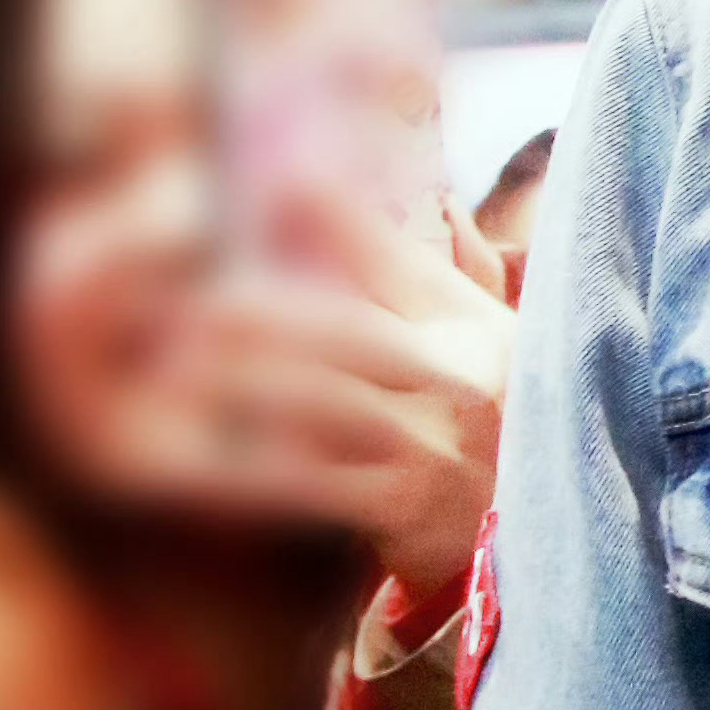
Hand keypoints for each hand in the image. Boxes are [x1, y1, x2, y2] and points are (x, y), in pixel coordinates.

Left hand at [177, 191, 516, 612]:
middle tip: (188, 303)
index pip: (395, 260)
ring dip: (243, 385)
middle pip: (342, 332)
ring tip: (176, 370)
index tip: (278, 182)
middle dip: (260, 316)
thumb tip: (326, 184)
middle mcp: (456, 380)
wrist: (532, 527)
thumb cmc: (479, 416)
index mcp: (468, 326)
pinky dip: (247, 470)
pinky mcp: (403, 510)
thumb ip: (398, 264)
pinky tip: (194, 459)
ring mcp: (431, 447)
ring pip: (320, 404)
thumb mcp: (463, 334)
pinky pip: (308, 483)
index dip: (341, 220)